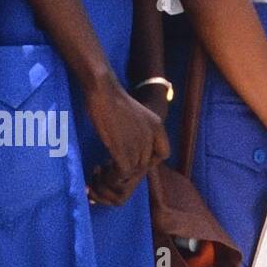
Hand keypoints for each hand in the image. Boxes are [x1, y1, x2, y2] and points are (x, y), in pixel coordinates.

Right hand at [84, 78, 169, 205]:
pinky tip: (102, 168)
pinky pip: (123, 171)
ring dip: (119, 173)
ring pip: (134, 169)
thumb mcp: (137, 116)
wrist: (104, 92)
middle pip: (146, 164)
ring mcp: (138, 142)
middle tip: (113, 165)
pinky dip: (113, 174)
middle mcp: (151, 136)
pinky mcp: (122, 147)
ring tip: (105, 168)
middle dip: (130, 168)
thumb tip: (134, 148)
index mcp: (157, 126)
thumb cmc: (114, 101)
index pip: (164, 154)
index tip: (134, 160)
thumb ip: (141, 132)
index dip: (151, 161)